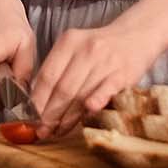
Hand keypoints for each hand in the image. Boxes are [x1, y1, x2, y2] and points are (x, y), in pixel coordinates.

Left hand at [28, 23, 157, 138]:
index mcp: (69, 42)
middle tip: (42, 130)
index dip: (37, 100)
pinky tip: (85, 117)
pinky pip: (105, 92)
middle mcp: (86, 50)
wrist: (136, 35)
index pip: (47, 76)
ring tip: (58, 131)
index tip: (30, 117)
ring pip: (81, 95)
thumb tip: (37, 102)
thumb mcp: (75, 49)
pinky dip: (94, 104)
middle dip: (49, 114)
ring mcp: (106, 61)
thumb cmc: (101, 48)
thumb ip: (58, 70)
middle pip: (62, 89)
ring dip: (68, 118)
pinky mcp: (123, 73)